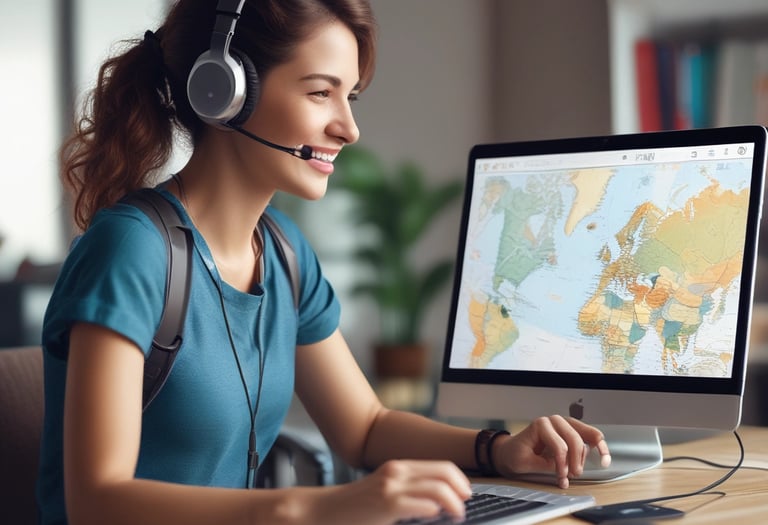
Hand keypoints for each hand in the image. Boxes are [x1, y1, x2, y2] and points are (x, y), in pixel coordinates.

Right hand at [312, 460, 471, 524]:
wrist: (324, 511)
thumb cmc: (354, 507)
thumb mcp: (384, 491)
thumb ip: (407, 492)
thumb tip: (436, 503)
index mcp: (399, 467)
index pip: (441, 465)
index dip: (460, 479)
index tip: (466, 494)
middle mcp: (397, 471)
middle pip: (445, 472)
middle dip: (462, 489)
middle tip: (466, 504)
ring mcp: (392, 486)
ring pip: (438, 488)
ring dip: (454, 503)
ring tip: (457, 515)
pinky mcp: (386, 503)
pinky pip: (422, 504)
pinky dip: (435, 510)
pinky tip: (436, 516)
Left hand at [491, 416, 609, 488]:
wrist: (510, 450)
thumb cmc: (516, 454)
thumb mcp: (526, 462)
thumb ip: (546, 464)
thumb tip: (566, 468)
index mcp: (541, 425)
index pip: (559, 446)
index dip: (562, 465)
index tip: (561, 478)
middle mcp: (555, 421)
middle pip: (575, 440)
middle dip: (576, 460)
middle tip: (574, 475)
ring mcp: (565, 425)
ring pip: (586, 436)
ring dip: (587, 455)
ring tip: (579, 470)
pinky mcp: (571, 431)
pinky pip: (589, 436)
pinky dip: (598, 447)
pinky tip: (604, 457)